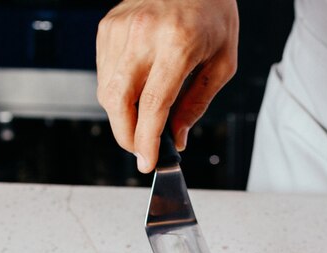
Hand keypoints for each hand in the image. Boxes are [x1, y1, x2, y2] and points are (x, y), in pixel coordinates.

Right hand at [96, 0, 237, 171]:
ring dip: (122, 118)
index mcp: (177, 43)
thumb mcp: (222, 63)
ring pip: (107, 92)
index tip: (147, 163)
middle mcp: (142, 34)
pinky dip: (117, 95)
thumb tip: (177, 139)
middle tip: (142, 151)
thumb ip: (197, 104)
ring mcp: (120, 29)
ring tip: (144, 123)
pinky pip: (104, 75)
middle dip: (127, 137)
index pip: (153, 104)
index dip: (147, 140)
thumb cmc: (213, 15)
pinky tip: (136, 95)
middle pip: (119, 102)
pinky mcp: (107, 27)